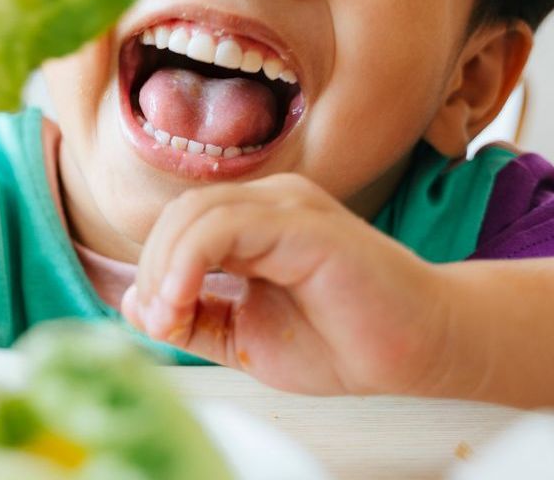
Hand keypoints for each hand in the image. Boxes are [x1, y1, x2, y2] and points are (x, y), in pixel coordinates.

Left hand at [120, 173, 459, 396]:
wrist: (420, 352)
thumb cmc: (344, 342)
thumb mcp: (244, 337)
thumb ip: (194, 318)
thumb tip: (133, 303)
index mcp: (255, 220)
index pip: (178, 224)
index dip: (152, 271)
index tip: (157, 324)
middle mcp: (271, 201)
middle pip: (179, 213)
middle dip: (153, 270)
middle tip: (162, 322)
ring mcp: (290, 205)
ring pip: (195, 211)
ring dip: (165, 267)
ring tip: (171, 315)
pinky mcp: (306, 223)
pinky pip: (226, 223)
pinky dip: (189, 259)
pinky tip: (186, 299)